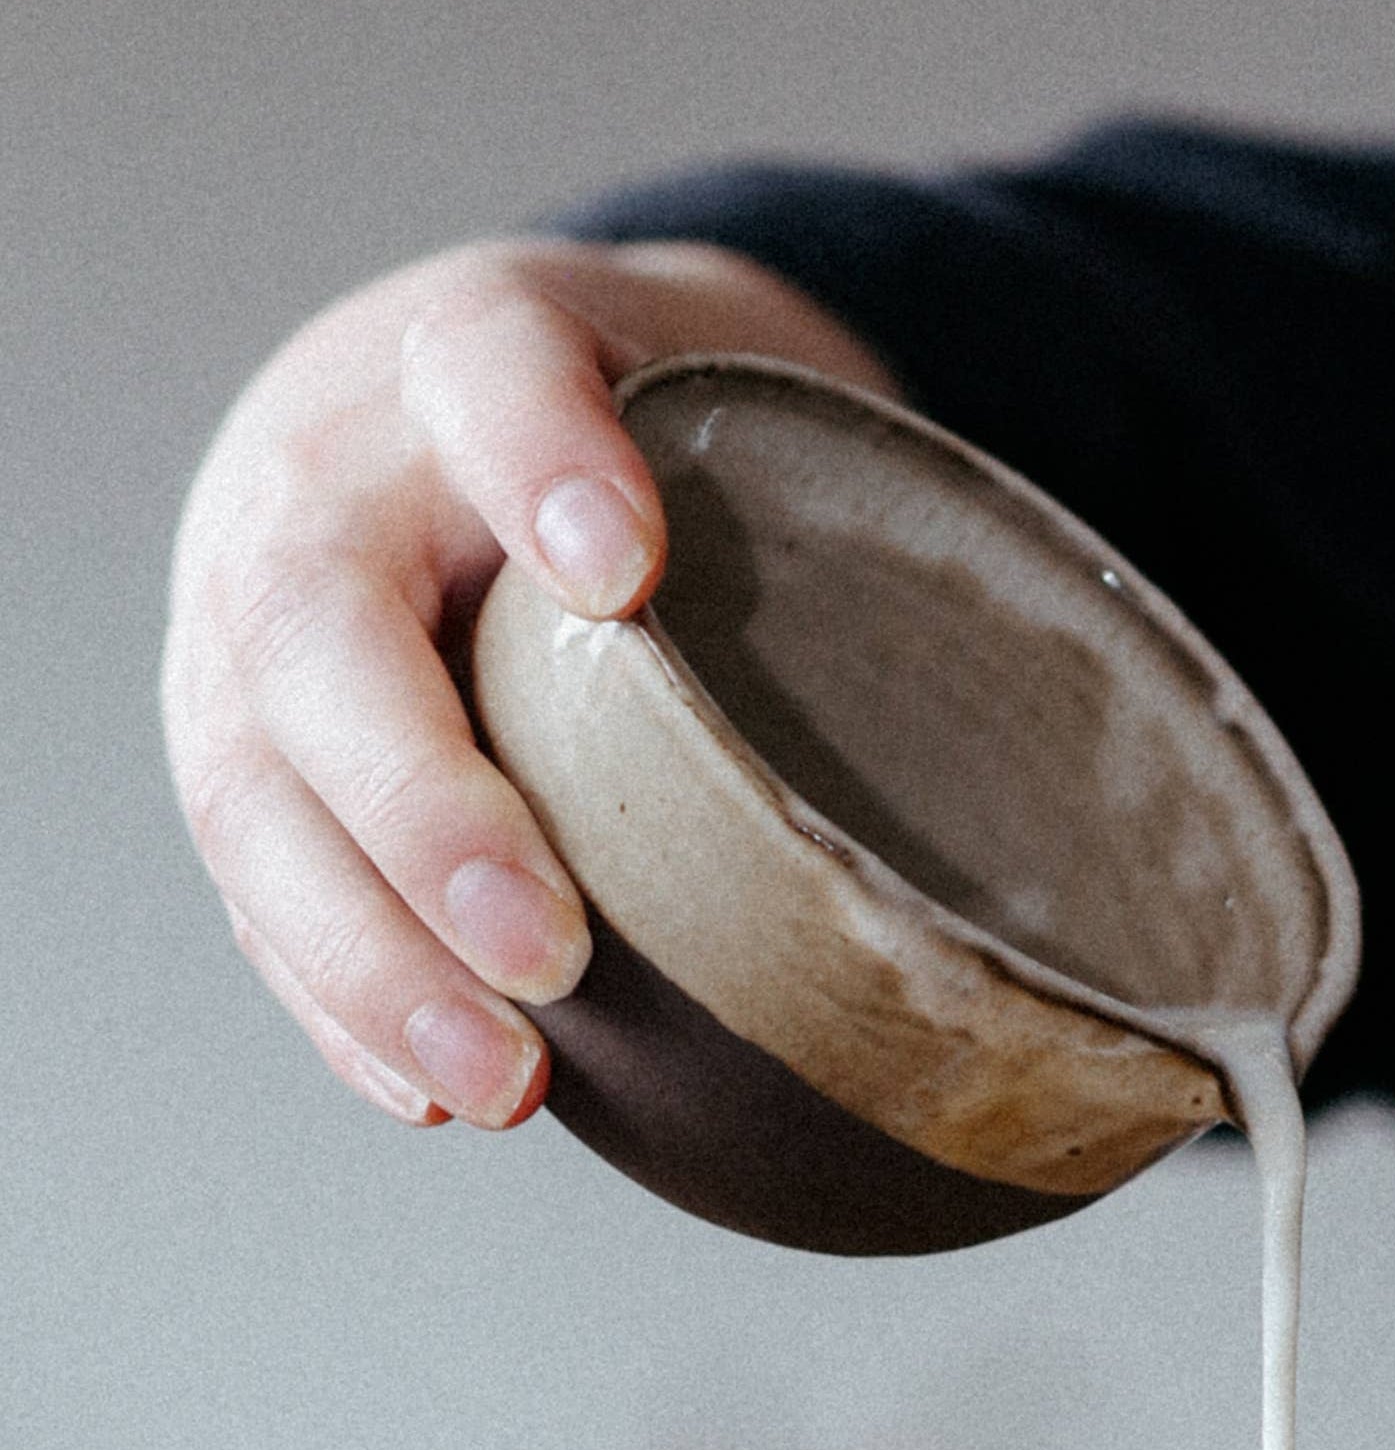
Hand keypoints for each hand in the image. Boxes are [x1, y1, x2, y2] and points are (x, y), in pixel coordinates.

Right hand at [163, 237, 892, 1126]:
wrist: (464, 426)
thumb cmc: (662, 456)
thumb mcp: (743, 427)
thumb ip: (852, 534)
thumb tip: (1094, 757)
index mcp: (466, 354)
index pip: (490, 366)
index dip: (539, 460)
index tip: (622, 579)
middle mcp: (326, 478)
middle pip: (316, 628)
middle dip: (426, 810)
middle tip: (548, 952)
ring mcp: (248, 626)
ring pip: (254, 791)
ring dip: (374, 958)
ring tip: (506, 1084)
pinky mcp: (244, 758)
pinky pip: (260, 889)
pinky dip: (343, 1002)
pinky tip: (432, 1095)